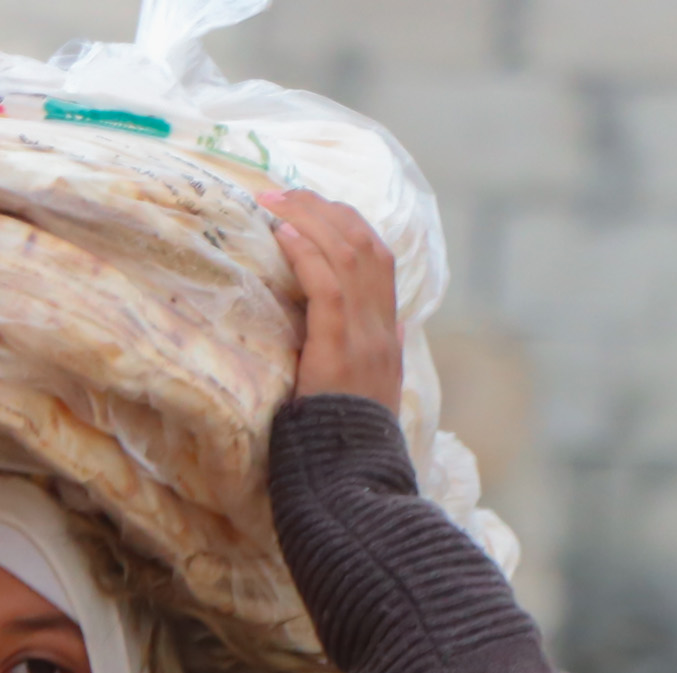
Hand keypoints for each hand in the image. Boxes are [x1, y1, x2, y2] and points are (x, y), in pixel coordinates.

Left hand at [260, 187, 403, 417]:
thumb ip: (385, 353)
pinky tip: (286, 234)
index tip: (313, 207)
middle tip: (284, 192)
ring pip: (348, 256)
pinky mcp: (338, 348)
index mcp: (388, 333)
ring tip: (277, 201)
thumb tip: (399, 329)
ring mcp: (364, 336)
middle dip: (325, 210)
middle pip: (365, 245)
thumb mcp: (374, 390)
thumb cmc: (346, 439)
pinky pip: (327, 287)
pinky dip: (308, 254)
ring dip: (310, 220)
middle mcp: (382, 327)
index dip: (348, 225)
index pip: (379, 259)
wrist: (350, 476)